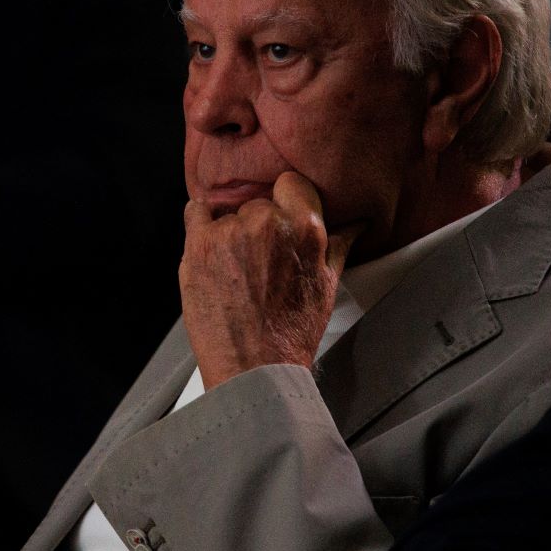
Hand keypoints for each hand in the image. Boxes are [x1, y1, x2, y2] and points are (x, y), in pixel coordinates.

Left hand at [179, 171, 362, 389]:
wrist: (252, 366)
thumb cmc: (290, 332)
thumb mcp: (326, 286)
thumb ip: (338, 245)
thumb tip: (356, 223)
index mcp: (304, 228)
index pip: (291, 183)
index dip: (286, 202)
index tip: (282, 220)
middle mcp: (267, 224)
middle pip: (259, 201)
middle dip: (259, 224)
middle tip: (260, 259)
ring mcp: (230, 232)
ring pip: (229, 212)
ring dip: (230, 231)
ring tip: (237, 269)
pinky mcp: (198, 244)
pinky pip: (195, 212)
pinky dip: (200, 222)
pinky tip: (211, 247)